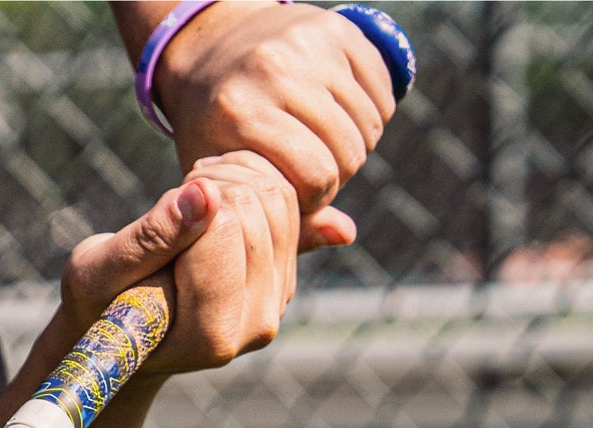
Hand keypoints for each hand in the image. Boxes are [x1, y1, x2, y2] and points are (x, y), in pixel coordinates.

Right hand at [60, 151, 298, 375]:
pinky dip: (251, 183)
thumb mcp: (97, 273)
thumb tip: (205, 193)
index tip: (160, 215)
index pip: (222, 229)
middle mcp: (254, 327)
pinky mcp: (285, 280)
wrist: (122, 330)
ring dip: (232, 178)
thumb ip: (148, 239)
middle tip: (174, 204)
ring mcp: (275, 304)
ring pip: (278, 198)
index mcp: (208, 338)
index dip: (186, 206)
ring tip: (190, 199)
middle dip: (212, 187)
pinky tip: (213, 201)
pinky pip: (290, 203)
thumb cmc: (99, 304)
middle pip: (255, 209)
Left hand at [151, 2, 394, 250]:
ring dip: (356, 147)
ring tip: (325, 151)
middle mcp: (275, 72)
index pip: (315, 176)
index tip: (299, 200)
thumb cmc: (215, 132)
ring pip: (369, 122)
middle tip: (314, 177)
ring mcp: (307, 44)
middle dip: (337, 176)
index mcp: (240, 115)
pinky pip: (382, 88)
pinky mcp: (335, 27)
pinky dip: (371, 114)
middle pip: (346, 151)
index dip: (315, 199)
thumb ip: (279, 217)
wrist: (210, 51)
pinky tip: (342, 123)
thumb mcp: (230, 180)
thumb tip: (347, 234)